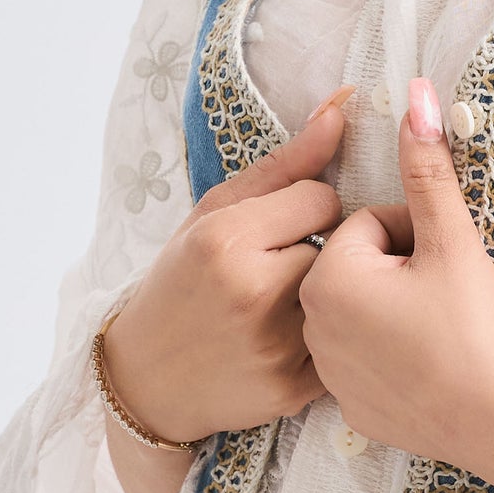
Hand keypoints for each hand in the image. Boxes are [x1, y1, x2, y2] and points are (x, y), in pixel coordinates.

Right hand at [102, 94, 350, 452]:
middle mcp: (253, 293)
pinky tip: (292, 336)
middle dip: (321, 250)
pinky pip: (345, 342)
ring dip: (329, 292)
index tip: (282, 227)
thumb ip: (286, 162)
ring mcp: (276, 347)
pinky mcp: (294, 388)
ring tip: (288, 300)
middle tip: (283, 266)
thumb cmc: (182, 282)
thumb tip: (345, 104)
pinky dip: (330, 337)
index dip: (307, 209)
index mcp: (227, 241)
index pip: (322, 198)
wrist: (147, 380)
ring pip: (345, 294)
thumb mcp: (215, 212)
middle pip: (339, 246)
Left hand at [300, 80, 493, 490]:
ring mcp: (325, 370)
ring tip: (438, 330)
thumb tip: (417, 94)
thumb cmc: (475, 328)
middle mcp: (310, 324)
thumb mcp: (452, 240)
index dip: (415, 235)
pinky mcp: (347, 404)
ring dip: (395, 309)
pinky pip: (365, 358)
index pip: (369, 224)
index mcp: (328, 276)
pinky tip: (428, 365)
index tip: (443, 264)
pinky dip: (392, 354)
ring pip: (361, 311)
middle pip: (359, 266)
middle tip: (442, 297)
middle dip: (400, 270)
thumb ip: (428, 167)